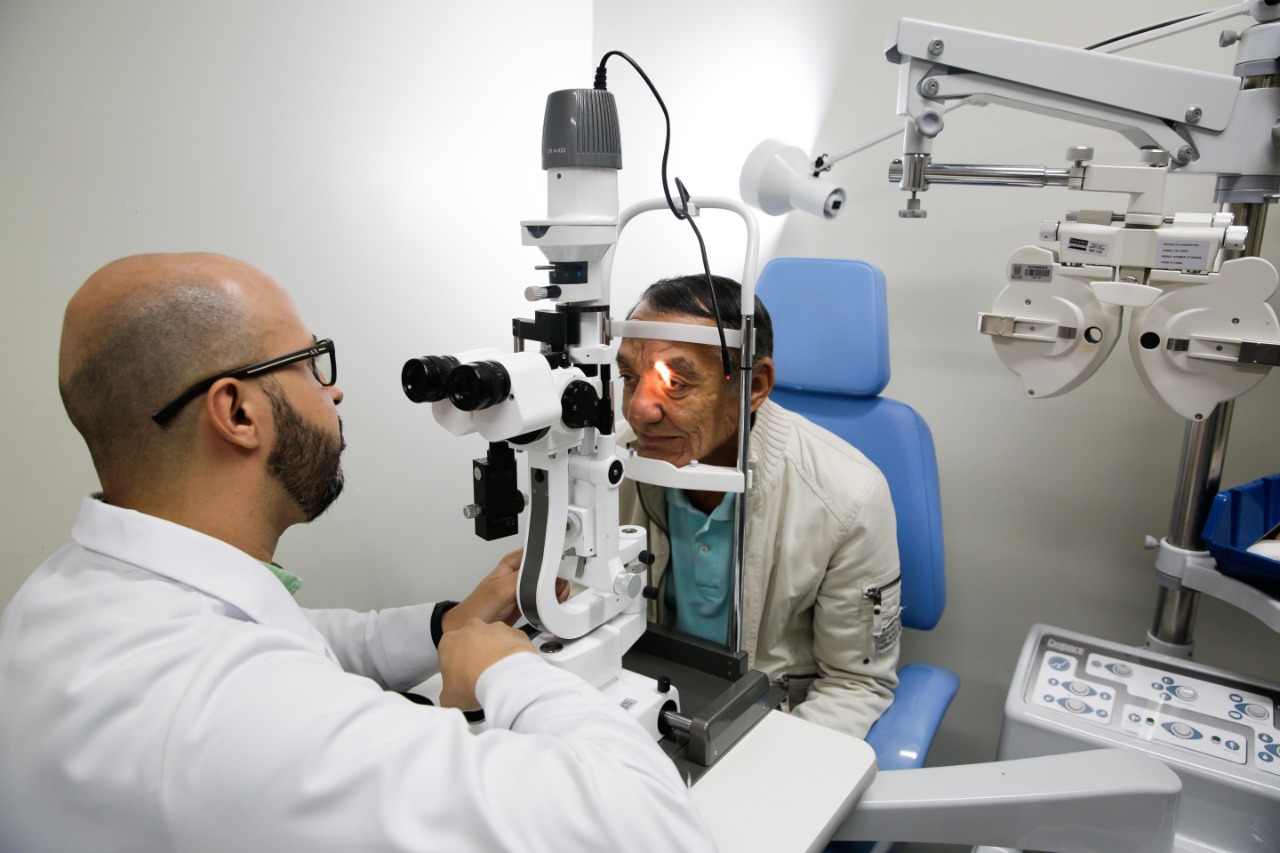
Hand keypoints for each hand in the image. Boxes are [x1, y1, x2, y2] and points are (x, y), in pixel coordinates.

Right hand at [437, 618, 534, 709]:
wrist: (506, 680)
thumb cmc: (476, 683)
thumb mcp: (449, 698)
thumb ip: (447, 694)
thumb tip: (452, 698)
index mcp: (450, 641)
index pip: (449, 652)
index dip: (455, 667)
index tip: (461, 678)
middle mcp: (472, 629)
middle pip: (472, 641)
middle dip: (475, 655)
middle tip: (481, 675)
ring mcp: (495, 629)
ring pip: (493, 640)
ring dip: (495, 653)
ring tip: (499, 674)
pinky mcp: (514, 632)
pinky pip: (513, 642)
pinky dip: (513, 654)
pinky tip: (513, 669)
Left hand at [443, 550, 569, 630]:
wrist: (471, 628)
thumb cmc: (478, 608)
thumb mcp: (501, 590)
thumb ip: (523, 578)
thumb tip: (543, 572)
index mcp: (513, 562)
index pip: (540, 553)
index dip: (552, 562)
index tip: (555, 576)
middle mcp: (520, 573)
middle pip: (549, 570)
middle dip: (555, 582)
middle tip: (553, 594)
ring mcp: (524, 587)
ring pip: (549, 585)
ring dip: (553, 595)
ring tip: (549, 604)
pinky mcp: (527, 602)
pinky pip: (545, 600)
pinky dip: (548, 605)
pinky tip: (545, 611)